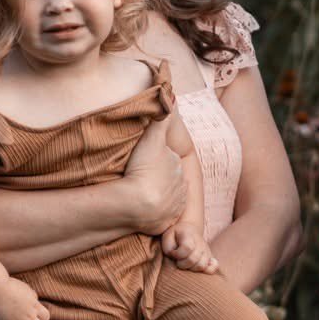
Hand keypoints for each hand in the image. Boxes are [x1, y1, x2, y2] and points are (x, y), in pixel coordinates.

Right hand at [123, 120, 187, 235]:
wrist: (138, 204)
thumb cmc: (143, 169)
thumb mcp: (152, 138)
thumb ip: (163, 118)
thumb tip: (172, 95)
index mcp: (178, 167)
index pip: (169, 160)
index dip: (157, 159)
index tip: (145, 161)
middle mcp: (180, 187)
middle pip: (170, 180)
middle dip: (160, 178)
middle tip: (142, 178)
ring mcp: (174, 207)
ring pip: (168, 199)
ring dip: (158, 197)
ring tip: (142, 195)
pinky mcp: (164, 223)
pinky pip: (161, 218)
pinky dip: (155, 214)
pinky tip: (144, 211)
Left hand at [161, 221, 218, 272]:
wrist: (189, 229)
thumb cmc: (175, 236)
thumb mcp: (167, 237)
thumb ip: (168, 248)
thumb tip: (175, 258)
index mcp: (189, 235)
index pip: (187, 248)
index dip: (177, 254)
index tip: (172, 254)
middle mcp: (200, 243)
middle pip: (194, 259)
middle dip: (182, 264)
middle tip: (178, 261)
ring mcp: (207, 250)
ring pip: (202, 266)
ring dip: (191, 268)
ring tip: (186, 264)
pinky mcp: (210, 257)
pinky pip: (214, 267)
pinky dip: (207, 270)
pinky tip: (198, 269)